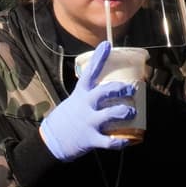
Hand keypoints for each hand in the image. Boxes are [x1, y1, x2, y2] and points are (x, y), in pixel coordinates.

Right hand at [39, 40, 134, 161]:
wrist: (52, 139)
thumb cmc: (69, 117)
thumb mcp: (76, 99)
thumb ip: (90, 92)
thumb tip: (110, 83)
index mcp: (81, 94)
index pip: (90, 72)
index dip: (99, 58)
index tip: (107, 44)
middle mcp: (85, 105)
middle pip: (105, 92)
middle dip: (121, 89)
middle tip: (133, 89)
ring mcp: (88, 122)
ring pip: (110, 114)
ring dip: (124, 112)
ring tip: (132, 112)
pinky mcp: (90, 139)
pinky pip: (109, 141)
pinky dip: (120, 142)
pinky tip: (128, 141)